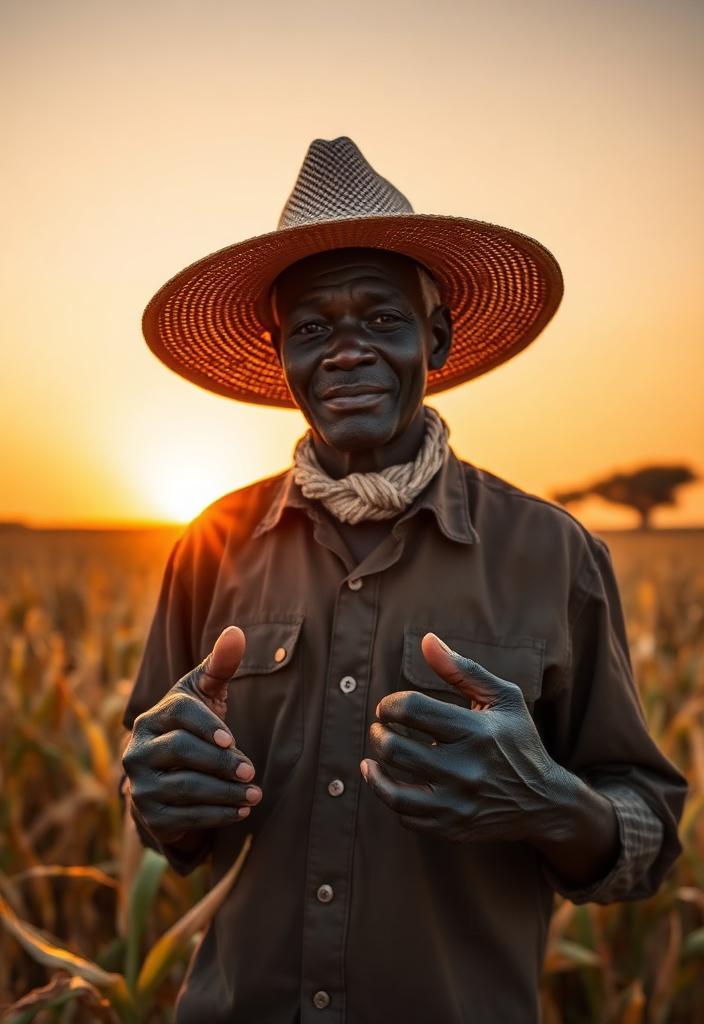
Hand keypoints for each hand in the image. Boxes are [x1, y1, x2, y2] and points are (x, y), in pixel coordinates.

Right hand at [122, 626, 262, 844]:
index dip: (205, 725)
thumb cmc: (194, 724)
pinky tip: (241, 811)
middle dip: (221, 763)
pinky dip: (217, 815)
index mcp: (152, 716)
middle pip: (180, 751)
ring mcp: (140, 784)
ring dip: (226, 793)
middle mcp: (137, 749)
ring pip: (185, 787)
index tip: (231, 740)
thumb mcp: (204, 694)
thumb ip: (220, 664)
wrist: (169, 776)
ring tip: (256, 795)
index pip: (178, 713)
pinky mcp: (150, 815)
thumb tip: (236, 632)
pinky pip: (185, 817)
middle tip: (252, 773)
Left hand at [361, 633, 571, 844]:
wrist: (544, 802)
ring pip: (394, 790)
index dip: (390, 704)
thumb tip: (426, 640)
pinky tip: (385, 781)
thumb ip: (462, 669)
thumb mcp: (502, 698)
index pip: (413, 710)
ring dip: (374, 768)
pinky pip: (404, 816)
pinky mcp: (452, 827)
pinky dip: (388, 796)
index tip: (388, 707)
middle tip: (380, 728)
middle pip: (396, 749)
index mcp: (477, 731)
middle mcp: (466, 769)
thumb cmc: (518, 741)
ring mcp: (458, 803)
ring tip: (372, 757)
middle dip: (378, 733)